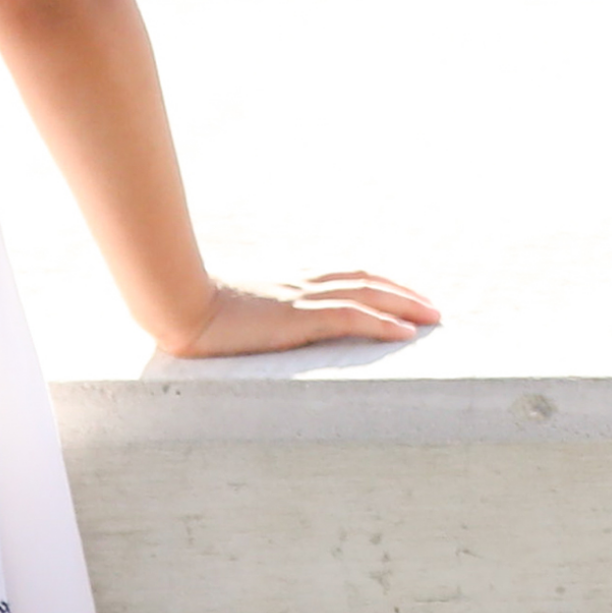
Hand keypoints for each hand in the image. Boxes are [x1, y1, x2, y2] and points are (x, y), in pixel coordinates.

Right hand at [156, 269, 441, 357]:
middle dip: (405, 294)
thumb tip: (266, 332)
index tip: (407, 298)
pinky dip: (381, 324)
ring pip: (367, 295)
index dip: (382, 286)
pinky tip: (405, 334)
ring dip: (405, 306)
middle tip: (435, 310)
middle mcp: (302, 286)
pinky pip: (349, 318)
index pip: (348, 278)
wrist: (176, 305)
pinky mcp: (295, 319)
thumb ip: (260, 318)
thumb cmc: (196, 314)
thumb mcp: (238, 316)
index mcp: (290, 285)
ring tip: (433, 319)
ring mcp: (300, 300)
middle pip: (367, 281)